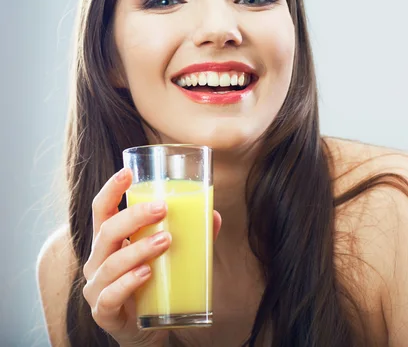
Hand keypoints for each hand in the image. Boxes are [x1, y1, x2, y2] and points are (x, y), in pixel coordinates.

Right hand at [82, 168, 221, 345]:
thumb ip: (189, 236)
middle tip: (162, 208)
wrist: (145, 331)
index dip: (111, 189)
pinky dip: (127, 284)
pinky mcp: (104, 313)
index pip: (102, 210)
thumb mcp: (168, 256)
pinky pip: (110, 296)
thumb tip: (214, 214)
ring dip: (139, 249)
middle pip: (107, 231)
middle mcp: (98, 261)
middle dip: (134, 216)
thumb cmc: (153, 284)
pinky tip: (146, 274)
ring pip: (111, 263)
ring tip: (165, 241)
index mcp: (109, 242)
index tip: (128, 172)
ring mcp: (97, 288)